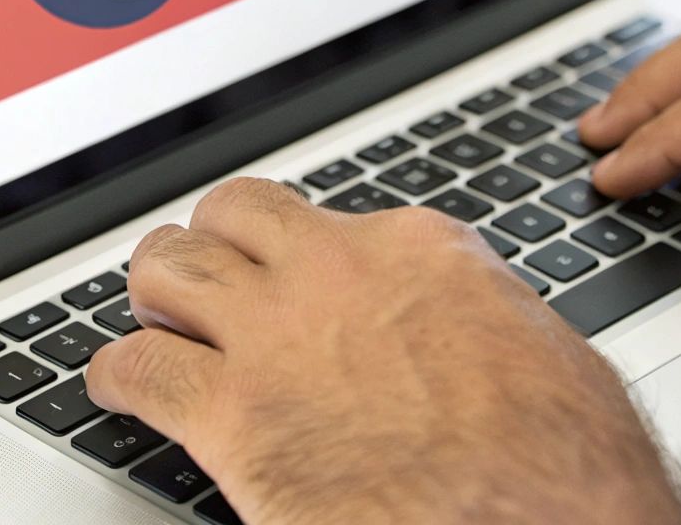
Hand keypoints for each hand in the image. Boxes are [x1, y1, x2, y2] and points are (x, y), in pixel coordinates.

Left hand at [85, 178, 680, 524]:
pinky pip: (135, 368)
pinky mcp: (228, 415)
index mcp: (417, 252)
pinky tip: (121, 390)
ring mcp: (274, 335)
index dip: (304, 255)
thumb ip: (483, 324)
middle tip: (209, 280)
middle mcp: (335, 270)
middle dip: (214, 244)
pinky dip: (117, 377)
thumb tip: (479, 336)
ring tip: (156, 318)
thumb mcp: (546, 356)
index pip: (329, 221)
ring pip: (168, 266)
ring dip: (156, 292)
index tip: (300, 280)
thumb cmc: (562, 464)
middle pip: (235, 215)